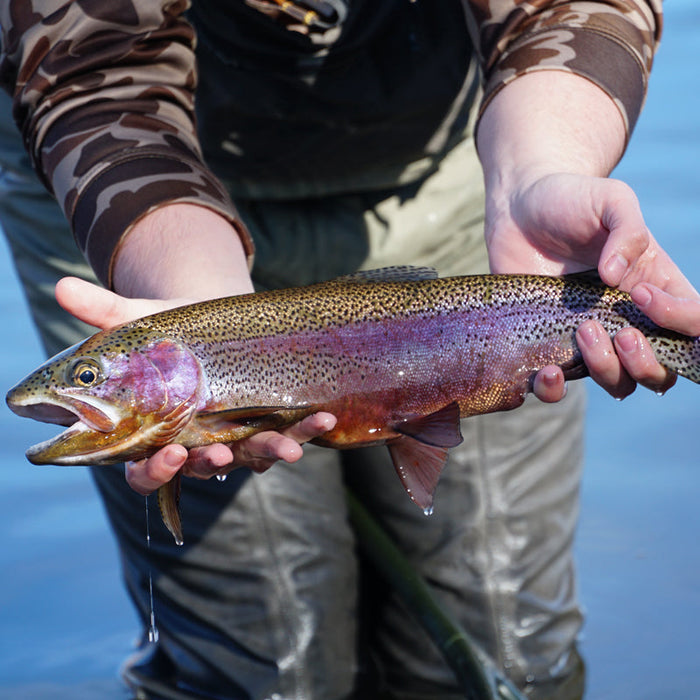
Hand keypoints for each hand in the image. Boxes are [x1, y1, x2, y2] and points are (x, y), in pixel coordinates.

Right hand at [55, 276, 336, 494]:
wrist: (217, 321)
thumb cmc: (171, 328)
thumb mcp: (140, 321)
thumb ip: (104, 312)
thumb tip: (61, 288)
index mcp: (158, 431)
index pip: (146, 470)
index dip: (155, 470)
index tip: (171, 455)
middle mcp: (197, 444)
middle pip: (205, 470)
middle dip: (218, 465)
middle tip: (225, 458)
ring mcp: (236, 438)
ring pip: (252, 458)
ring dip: (273, 452)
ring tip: (295, 444)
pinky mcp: (269, 423)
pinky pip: (286, 434)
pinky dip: (305, 429)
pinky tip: (323, 415)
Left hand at [486, 172, 699, 400]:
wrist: (518, 207)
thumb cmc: (571, 200)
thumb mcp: (610, 201)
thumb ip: (627, 231)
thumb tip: (617, 278)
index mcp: (655, 288)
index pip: (693, 325)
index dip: (679, 321)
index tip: (640, 296)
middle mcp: (626, 320)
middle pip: (659, 371)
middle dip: (645, 361)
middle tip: (615, 330)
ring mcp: (587, 337)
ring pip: (617, 384)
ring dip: (606, 370)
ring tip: (582, 329)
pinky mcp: (546, 344)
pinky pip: (557, 386)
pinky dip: (555, 389)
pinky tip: (547, 371)